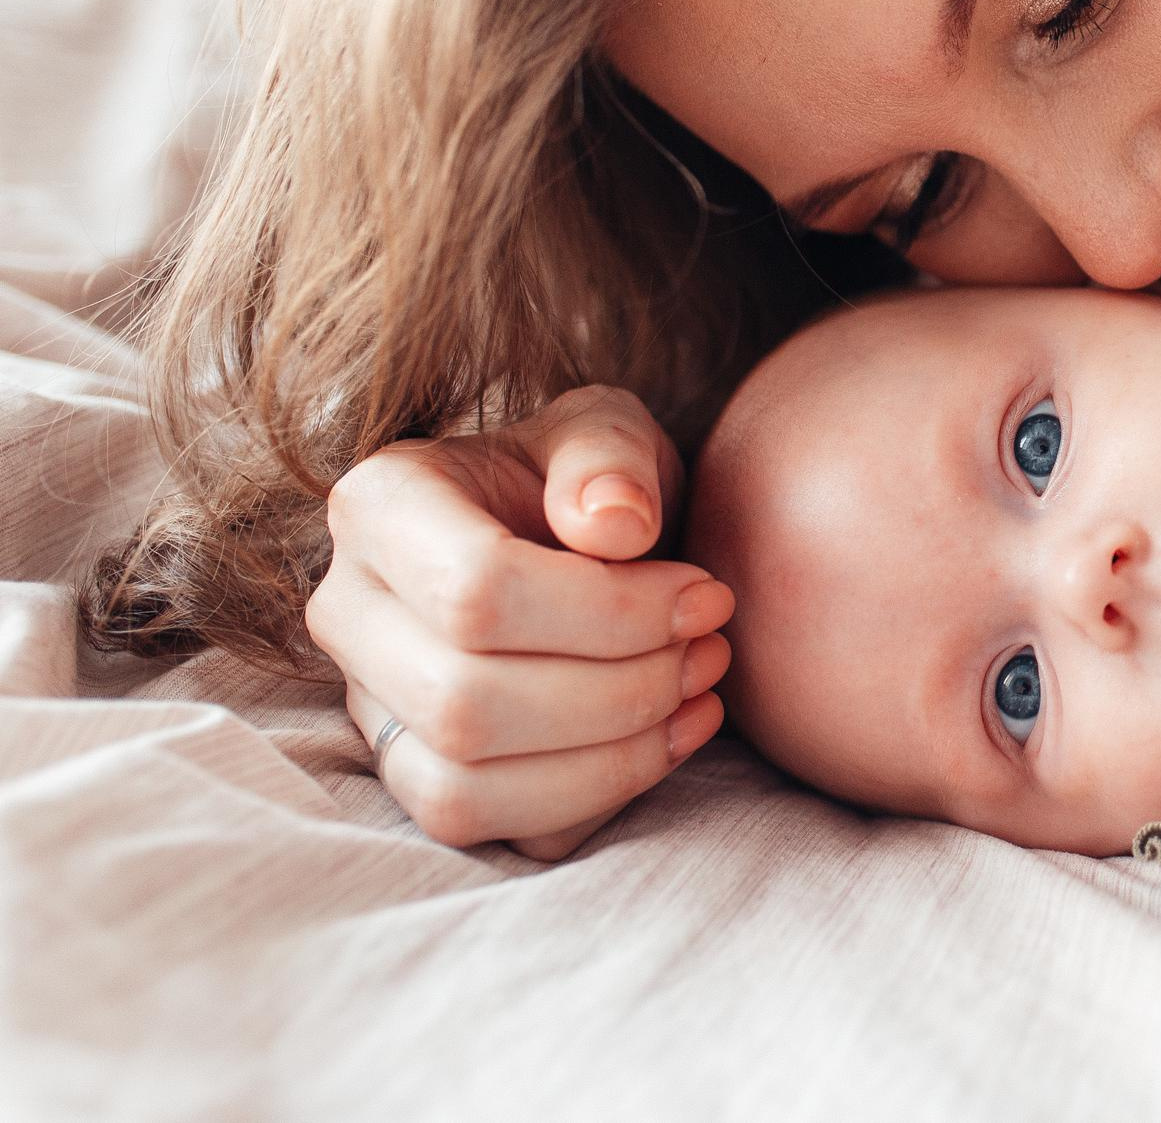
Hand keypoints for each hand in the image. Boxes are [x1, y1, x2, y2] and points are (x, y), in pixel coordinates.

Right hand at [308, 386, 731, 858]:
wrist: (583, 538)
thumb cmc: (588, 480)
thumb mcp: (608, 431)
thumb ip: (609, 457)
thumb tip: (614, 524)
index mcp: (378, 507)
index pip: (474, 592)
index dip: (610, 612)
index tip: (705, 595)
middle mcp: (349, 615)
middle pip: (466, 703)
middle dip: (620, 690)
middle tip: (711, 647)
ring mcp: (374, 707)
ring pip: (464, 787)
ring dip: (612, 757)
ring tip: (700, 691)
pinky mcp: (420, 775)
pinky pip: (497, 829)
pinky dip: (599, 796)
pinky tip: (672, 736)